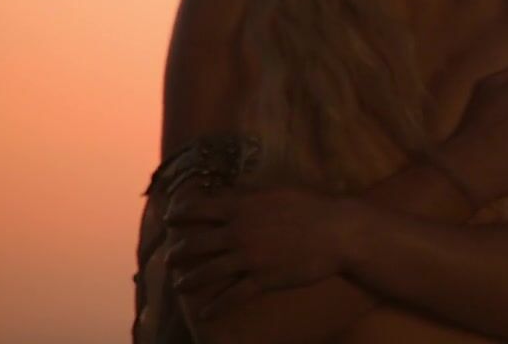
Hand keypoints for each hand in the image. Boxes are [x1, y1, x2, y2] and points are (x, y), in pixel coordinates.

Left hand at [163, 187, 348, 318]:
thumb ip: (251, 195)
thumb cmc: (312, 207)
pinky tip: (204, 313)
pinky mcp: (262, 280)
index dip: (181, 212)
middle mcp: (239, 233)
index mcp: (242, 207)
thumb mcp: (278, 192)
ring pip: (208, 271)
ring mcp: (249, 258)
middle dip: (179, 251)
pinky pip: (232, 296)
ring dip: (189, 279)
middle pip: (197, 243)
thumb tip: (230, 194)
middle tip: (170, 256)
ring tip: (179, 284)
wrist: (337, 232)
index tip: (170, 217)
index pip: (200, 208)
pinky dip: (215, 307)